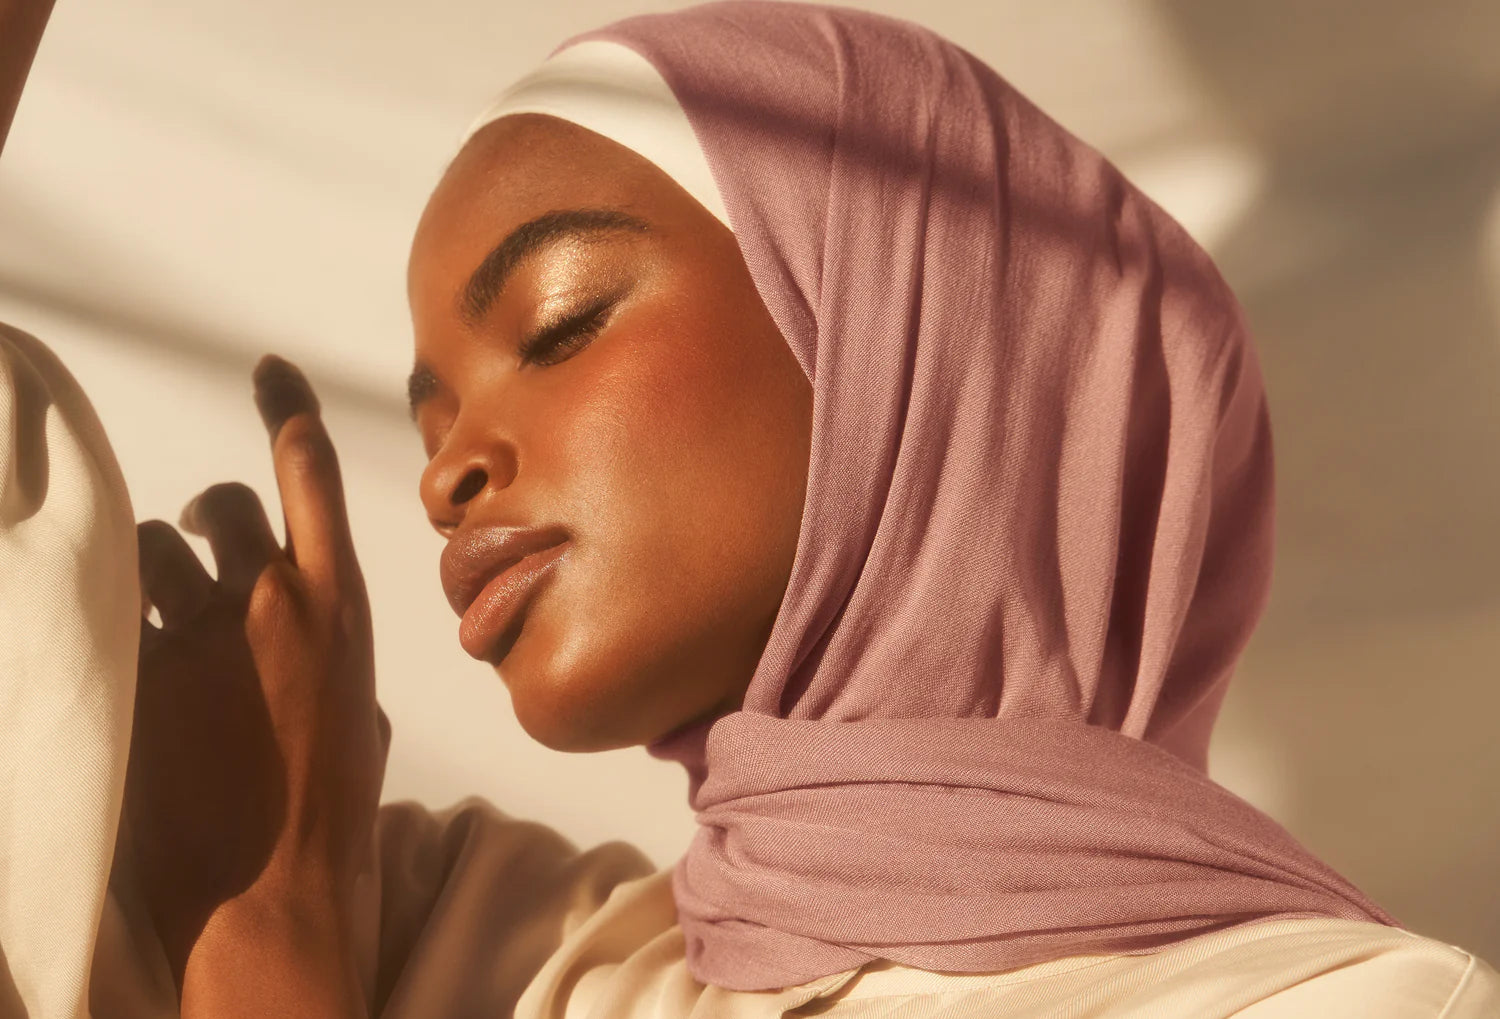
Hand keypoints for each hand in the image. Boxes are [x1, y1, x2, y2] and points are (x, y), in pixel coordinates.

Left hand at [124, 355, 387, 992]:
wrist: (273, 891)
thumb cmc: (330, 812)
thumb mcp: (360, 718)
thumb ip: (333, 656)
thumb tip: (309, 641)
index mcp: (337, 606)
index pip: (309, 474)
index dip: (286, 410)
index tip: (268, 372)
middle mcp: (266, 603)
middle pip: (223, 506)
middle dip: (207, 517)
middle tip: (196, 538)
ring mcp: (193, 638)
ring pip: (150, 552)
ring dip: (148, 573)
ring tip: (153, 617)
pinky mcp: (130, 677)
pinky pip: (106, 613)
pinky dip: (113, 628)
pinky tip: (118, 664)